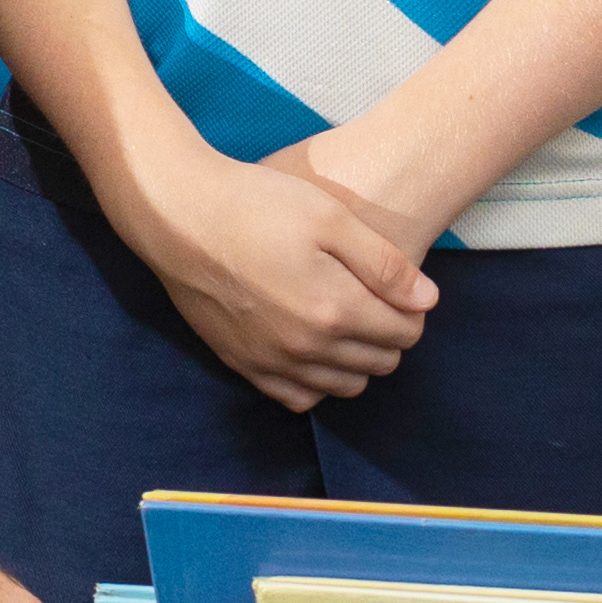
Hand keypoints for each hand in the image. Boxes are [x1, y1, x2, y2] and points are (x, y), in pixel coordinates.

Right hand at [116, 134, 437, 411]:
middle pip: (380, 362)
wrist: (175, 214)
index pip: (406, 332)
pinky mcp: (241, 363)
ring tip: (341, 320)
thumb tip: (426, 301)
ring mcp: (271, 361)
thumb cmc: (253, 204)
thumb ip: (384, 263)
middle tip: (371, 298)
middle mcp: (307, 348)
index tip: (396, 286)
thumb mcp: (328, 216)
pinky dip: (316, 381)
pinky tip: (309, 347)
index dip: (411, 308)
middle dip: (388, 334)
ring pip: (344, 386)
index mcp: (335, 309)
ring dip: (356, 360)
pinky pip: (298, 398)